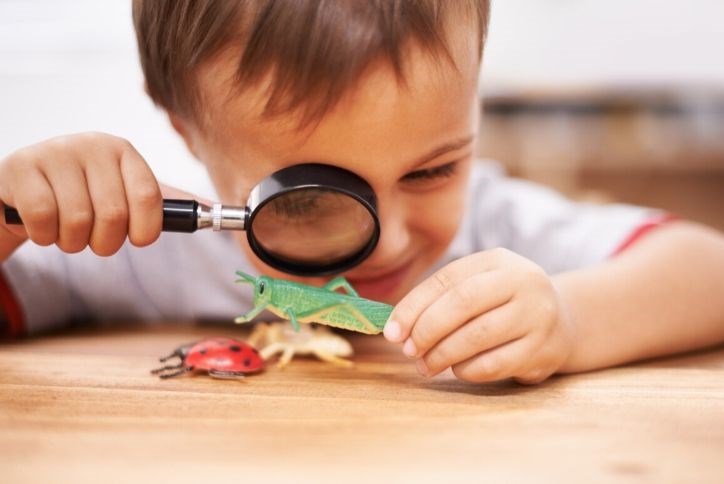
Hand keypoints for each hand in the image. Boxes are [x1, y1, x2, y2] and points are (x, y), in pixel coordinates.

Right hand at [0, 132, 162, 259]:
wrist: (24, 190)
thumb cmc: (82, 196)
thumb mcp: (123, 193)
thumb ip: (162, 203)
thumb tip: (208, 210)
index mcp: (124, 151)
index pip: (149, 196)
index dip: (145, 229)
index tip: (138, 239)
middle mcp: (93, 145)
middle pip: (114, 215)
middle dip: (105, 242)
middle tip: (94, 240)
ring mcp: (55, 152)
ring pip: (77, 221)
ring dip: (72, 242)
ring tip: (66, 231)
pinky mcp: (21, 167)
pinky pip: (43, 219)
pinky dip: (45, 236)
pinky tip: (43, 226)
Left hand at [383, 248, 574, 383]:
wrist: (563, 322)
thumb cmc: (503, 304)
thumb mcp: (479, 286)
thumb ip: (440, 299)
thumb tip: (396, 329)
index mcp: (498, 260)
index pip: (447, 279)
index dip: (414, 306)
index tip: (392, 332)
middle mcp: (522, 281)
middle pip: (462, 303)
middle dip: (427, 330)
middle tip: (409, 351)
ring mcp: (537, 315)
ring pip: (477, 336)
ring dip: (442, 355)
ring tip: (425, 365)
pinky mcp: (543, 350)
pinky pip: (494, 364)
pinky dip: (466, 370)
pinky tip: (457, 370)